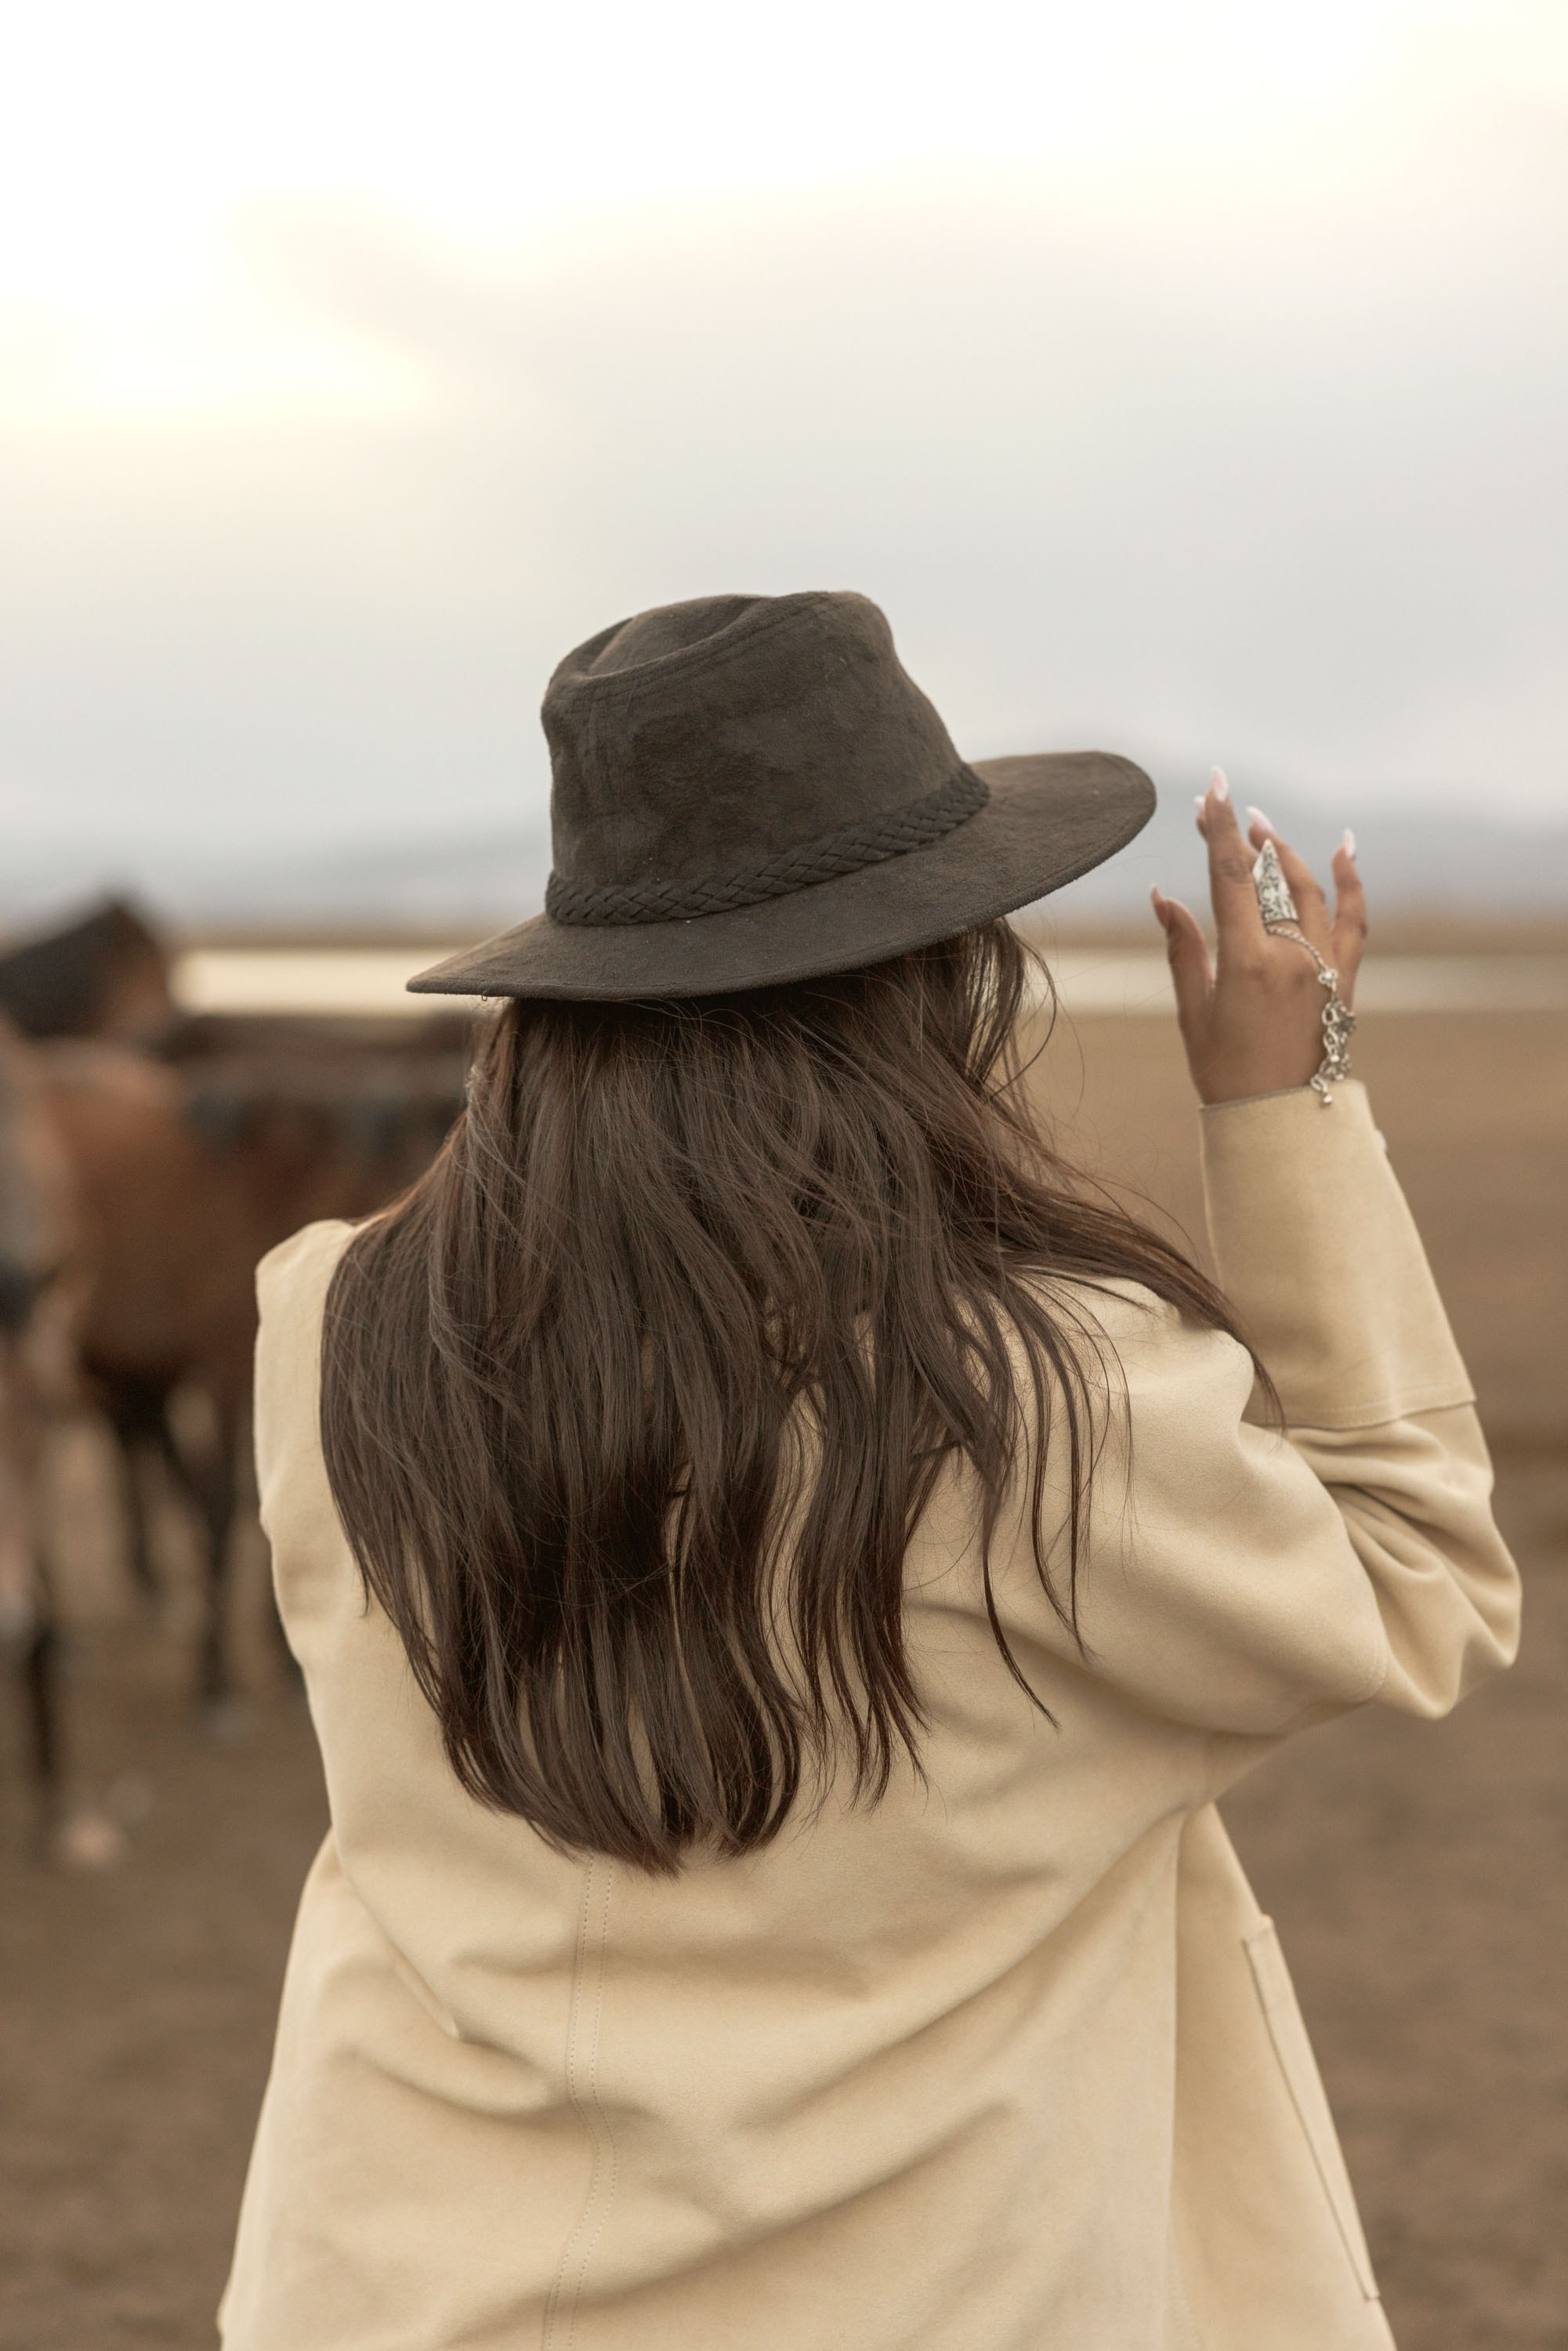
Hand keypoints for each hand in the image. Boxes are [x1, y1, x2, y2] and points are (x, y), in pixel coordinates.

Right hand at [1151, 770, 1366, 1105]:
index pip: (1233, 875)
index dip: (1220, 826)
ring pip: (1309, 888)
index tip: (1214, 787)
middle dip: (1244, 836)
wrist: (1282, 1120)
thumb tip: (1163, 895)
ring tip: (1262, 829)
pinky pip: (1354, 917)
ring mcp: (1325, 965)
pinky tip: (1342, 848)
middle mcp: (1293, 956)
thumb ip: (1183, 948)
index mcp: (1248, 963)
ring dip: (1286, 852)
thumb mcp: (1194, 1011)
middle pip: (1270, 874)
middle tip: (1224, 807)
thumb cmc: (1226, 1072)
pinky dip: (1349, 880)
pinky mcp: (1346, 977)